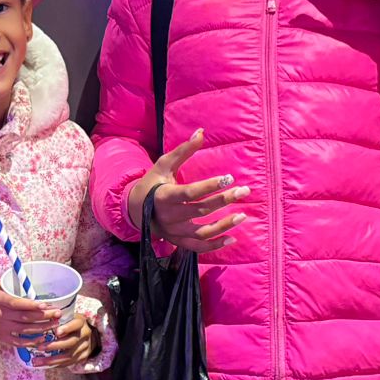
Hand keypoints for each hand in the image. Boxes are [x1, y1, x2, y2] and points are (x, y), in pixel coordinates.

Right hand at [0, 286, 60, 348]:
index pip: (17, 303)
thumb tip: (22, 279)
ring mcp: (0, 328)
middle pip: (25, 317)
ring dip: (42, 328)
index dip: (32, 305)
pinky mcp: (0, 338)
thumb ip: (6, 287)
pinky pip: (18, 341)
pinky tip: (42, 339)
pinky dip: (31, 342)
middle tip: (58, 314)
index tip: (46, 304)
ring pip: (24, 329)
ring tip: (55, 325)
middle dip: (44, 316)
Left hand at [34, 313, 101, 368]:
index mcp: (81, 322)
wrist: (87, 334)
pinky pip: (70, 363)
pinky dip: (57, 364)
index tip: (56, 332)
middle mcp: (85, 334)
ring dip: (53, 359)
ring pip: (70, 355)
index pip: (75, 324)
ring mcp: (85, 347)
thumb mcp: (67, 316)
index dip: (67, 328)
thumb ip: (56, 317)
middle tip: (40, 348)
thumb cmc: (70, 323)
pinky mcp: (83, 357)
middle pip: (71, 342)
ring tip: (38, 361)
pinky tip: (45, 365)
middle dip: (55, 346)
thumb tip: (39, 312)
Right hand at [125, 128, 248, 253]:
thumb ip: (184, 150)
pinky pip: (198, 247)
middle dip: (224, 200)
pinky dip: (215, 246)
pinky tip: (232, 238)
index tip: (229, 178)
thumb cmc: (153, 182)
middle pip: (201, 209)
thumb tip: (201, 132)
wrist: (135, 209)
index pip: (191, 192)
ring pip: (202, 232)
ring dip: (224, 225)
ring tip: (242, 216)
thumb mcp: (164, 164)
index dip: (210, 186)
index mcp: (165, 195)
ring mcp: (174, 231)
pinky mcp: (178, 241)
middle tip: (244, 191)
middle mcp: (170, 216)